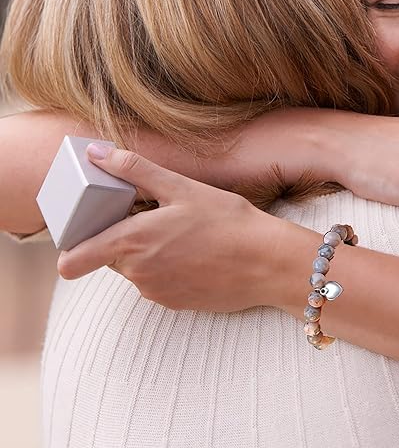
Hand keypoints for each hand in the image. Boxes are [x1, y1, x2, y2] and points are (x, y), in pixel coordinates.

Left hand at [57, 145, 284, 311]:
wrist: (267, 262)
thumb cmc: (227, 221)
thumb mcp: (181, 188)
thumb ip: (133, 170)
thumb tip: (94, 152)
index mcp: (132, 241)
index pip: (74, 259)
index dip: (75, 242)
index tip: (90, 227)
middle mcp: (137, 274)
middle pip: (110, 255)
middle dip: (125, 237)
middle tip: (159, 216)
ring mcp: (156, 292)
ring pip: (137, 268)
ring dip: (150, 252)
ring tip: (187, 234)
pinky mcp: (175, 304)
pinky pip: (158, 283)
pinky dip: (170, 268)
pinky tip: (198, 254)